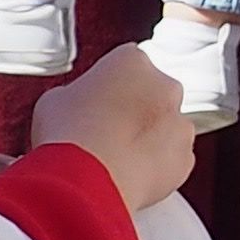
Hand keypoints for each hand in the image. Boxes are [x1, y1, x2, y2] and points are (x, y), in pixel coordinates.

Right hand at [36, 44, 196, 214]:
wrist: (88, 179)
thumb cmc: (70, 136)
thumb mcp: (54, 101)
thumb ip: (74, 95)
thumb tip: (74, 106)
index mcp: (131, 60)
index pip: (123, 65)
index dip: (107, 87)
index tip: (96, 103)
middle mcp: (165, 86)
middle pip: (151, 94)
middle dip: (133, 110)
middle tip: (105, 132)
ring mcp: (180, 123)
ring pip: (166, 128)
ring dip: (147, 139)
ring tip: (114, 158)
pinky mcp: (185, 158)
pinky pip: (171, 160)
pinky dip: (155, 167)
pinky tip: (127, 175)